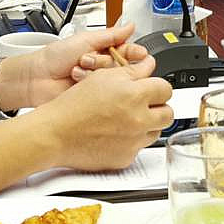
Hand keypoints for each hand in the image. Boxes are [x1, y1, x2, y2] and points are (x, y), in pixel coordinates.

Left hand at [0, 23, 153, 108]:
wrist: (37, 76)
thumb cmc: (55, 56)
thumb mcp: (85, 39)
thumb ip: (110, 35)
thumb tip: (130, 26)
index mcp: (102, 51)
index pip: (127, 51)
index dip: (133, 52)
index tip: (139, 53)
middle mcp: (102, 68)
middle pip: (122, 66)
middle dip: (106, 61)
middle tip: (88, 58)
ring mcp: (98, 83)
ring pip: (113, 79)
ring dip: (95, 70)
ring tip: (77, 68)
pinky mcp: (93, 97)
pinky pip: (104, 92)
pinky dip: (90, 82)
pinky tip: (76, 79)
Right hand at [29, 61, 173, 170]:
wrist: (55, 134)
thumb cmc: (73, 105)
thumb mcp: (103, 76)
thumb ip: (132, 71)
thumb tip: (148, 65)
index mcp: (135, 95)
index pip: (166, 89)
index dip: (157, 87)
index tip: (152, 89)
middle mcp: (139, 119)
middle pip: (168, 113)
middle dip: (158, 107)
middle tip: (145, 104)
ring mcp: (134, 141)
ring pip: (156, 131)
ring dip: (147, 124)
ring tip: (127, 119)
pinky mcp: (126, 158)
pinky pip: (139, 147)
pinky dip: (132, 141)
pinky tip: (116, 134)